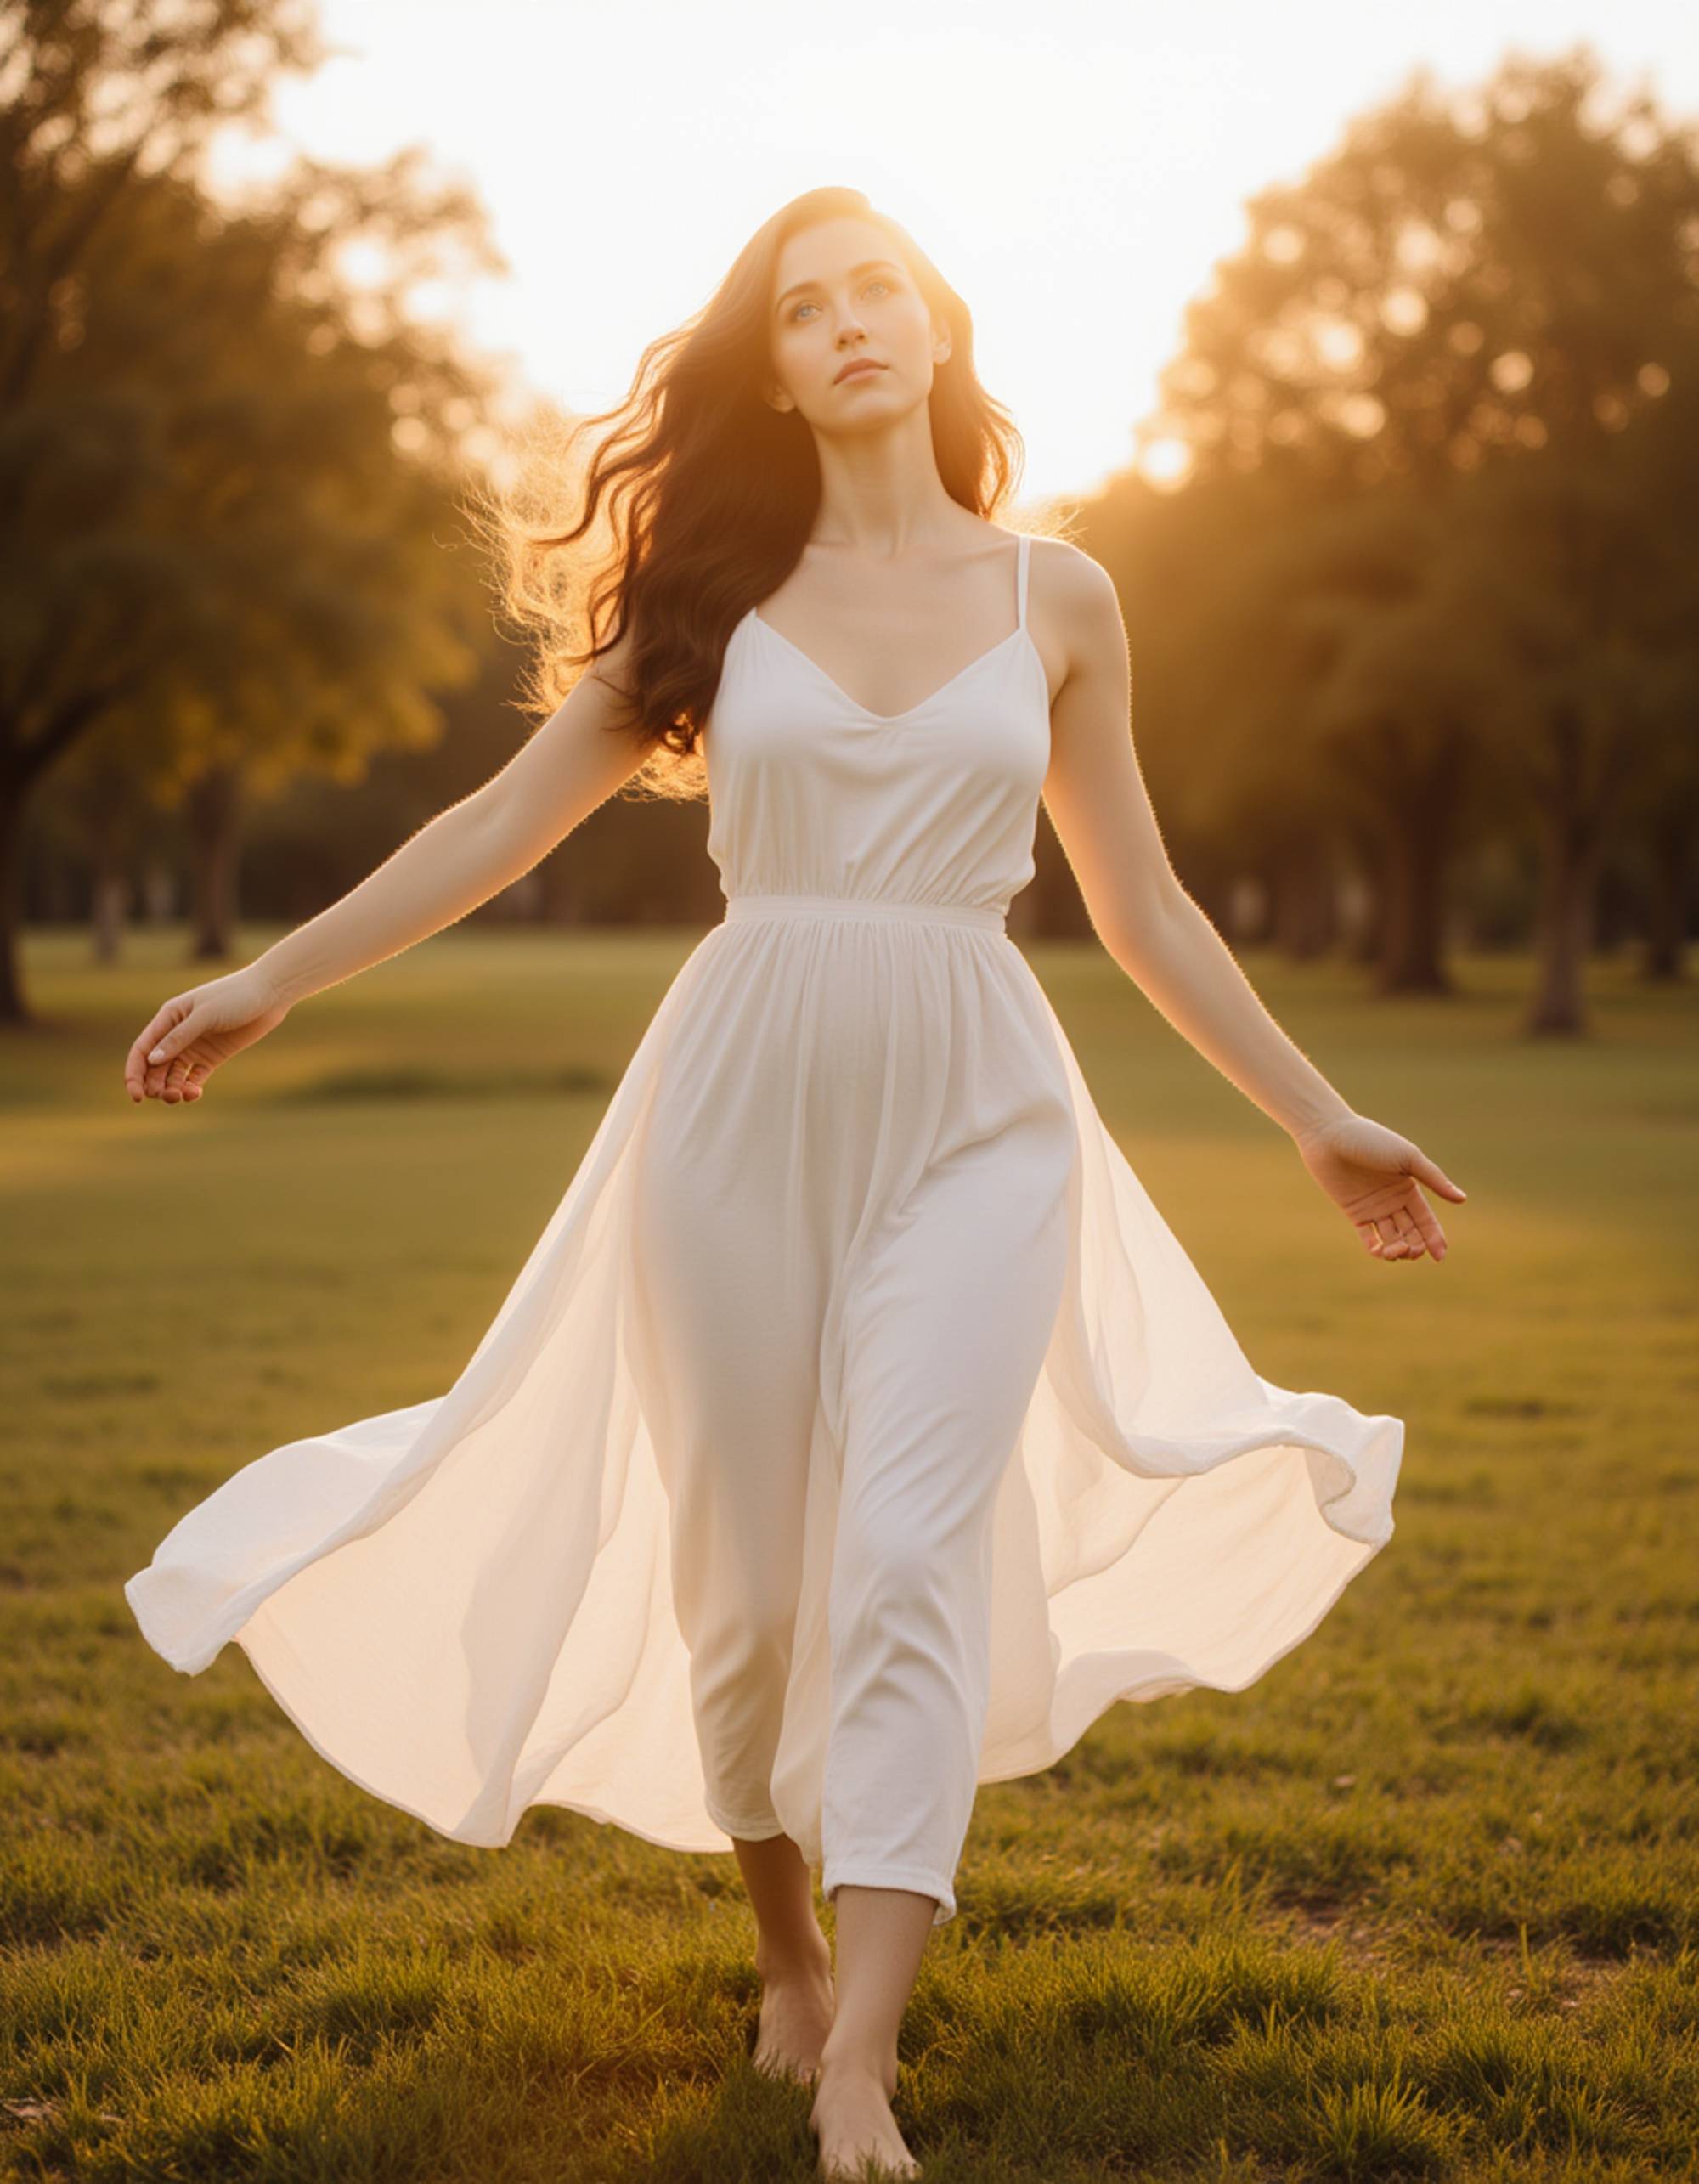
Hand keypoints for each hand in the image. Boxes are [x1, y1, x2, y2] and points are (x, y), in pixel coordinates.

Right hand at [123, 965, 291, 1106]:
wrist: (269, 995)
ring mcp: (194, 1047)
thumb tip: (152, 1060)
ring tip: (183, 1096)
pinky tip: (195, 1093)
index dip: (134, 1074)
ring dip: (172, 1089)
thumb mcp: (205, 1015)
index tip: (136, 1097)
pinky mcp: (212, 1057)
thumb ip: (179, 1037)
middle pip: (154, 1067)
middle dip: (155, 1086)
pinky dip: (191, 1088)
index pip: (142, 1050)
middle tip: (169, 1096)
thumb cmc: (236, 997)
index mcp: (168, 1018)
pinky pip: (194, 1078)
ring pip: (173, 1075)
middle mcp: (177, 1034)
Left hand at [1294, 1111, 1466, 1263]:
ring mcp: (1374, 1208)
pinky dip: (1375, 1248)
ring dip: (1396, 1249)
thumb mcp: (1407, 1158)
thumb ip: (1434, 1179)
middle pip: (1410, 1232)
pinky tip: (1379, 1251)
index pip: (1426, 1220)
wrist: (1330, 1137)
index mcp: (1409, 1188)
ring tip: (1396, 1251)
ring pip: (1391, 1237)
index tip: (1440, 1257)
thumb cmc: (1371, 1140)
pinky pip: (1367, 1236)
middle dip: (1414, 1246)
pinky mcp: (1354, 1212)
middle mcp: (1393, 1201)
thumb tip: (1462, 1199)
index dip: (1434, 1238)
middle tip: (1412, 1251)